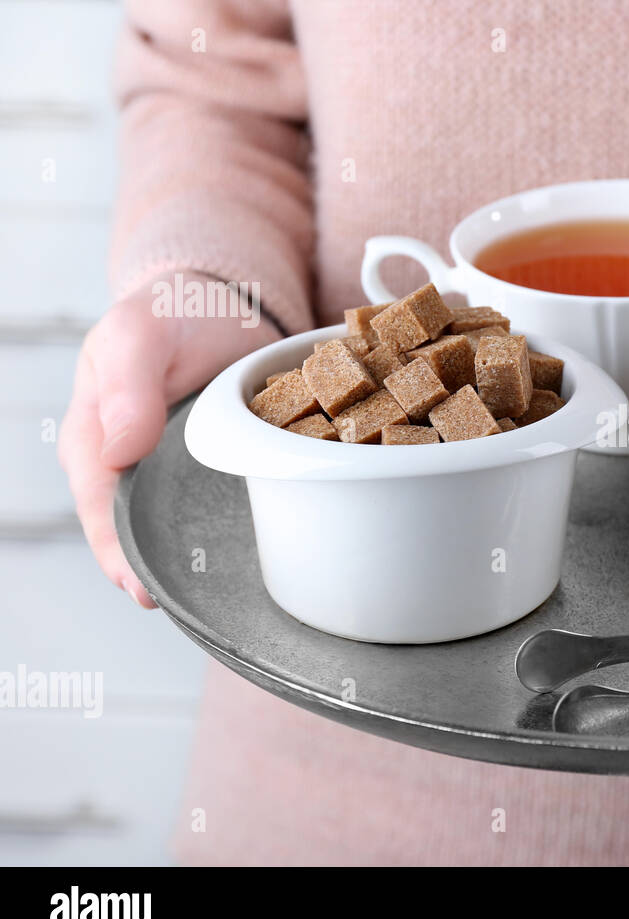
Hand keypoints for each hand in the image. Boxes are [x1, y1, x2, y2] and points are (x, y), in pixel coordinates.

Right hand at [59, 276, 281, 606]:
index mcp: (94, 435)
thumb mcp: (141, 336)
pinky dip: (210, 533)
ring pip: (163, 524)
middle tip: (168, 604)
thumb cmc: (172, 316)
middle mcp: (125, 460)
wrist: (222, 303)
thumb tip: (118, 451)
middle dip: (142, 568)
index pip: (98, 504)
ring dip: (176, 559)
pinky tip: (233, 559)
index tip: (138, 586)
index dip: (115, 549)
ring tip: (199, 598)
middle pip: (126, 526)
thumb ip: (129, 387)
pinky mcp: (206, 467)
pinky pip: (203, 508)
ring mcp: (165, 467)